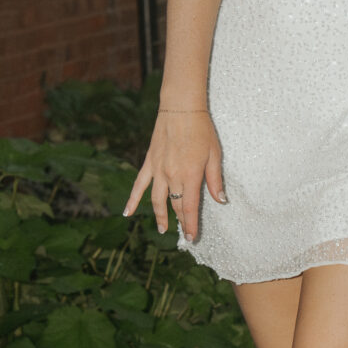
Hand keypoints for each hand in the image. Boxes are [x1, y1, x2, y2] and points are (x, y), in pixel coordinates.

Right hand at [126, 105, 225, 244]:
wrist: (181, 109)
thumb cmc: (202, 130)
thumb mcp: (214, 154)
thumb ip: (215, 179)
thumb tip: (221, 200)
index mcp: (190, 175)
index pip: (190, 208)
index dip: (191, 224)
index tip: (193, 238)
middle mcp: (172, 176)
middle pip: (176, 205)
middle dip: (181, 222)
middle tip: (185, 236)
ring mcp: (158, 170)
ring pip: (157, 200)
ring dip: (160, 216)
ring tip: (163, 229)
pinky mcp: (149, 163)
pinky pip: (139, 185)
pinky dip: (132, 200)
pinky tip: (127, 213)